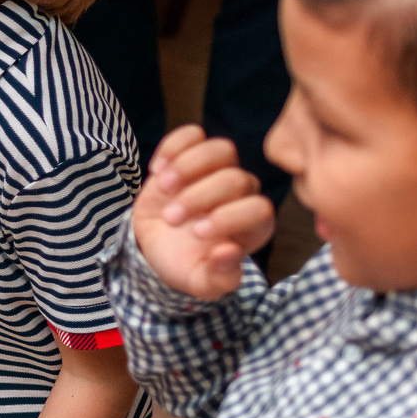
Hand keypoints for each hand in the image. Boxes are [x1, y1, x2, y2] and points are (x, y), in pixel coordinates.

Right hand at [134, 125, 271, 299]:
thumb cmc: (185, 266)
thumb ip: (220, 276)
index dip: (230, 217)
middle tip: (171, 219)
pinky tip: (157, 170)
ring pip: (221, 149)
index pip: (259, 209)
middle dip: (200, 197)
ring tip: (163, 186)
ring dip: (189, 166)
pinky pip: (193, 135)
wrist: (157, 247)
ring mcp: (218, 169)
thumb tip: (228, 252)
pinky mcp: (192, 154)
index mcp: (254, 226)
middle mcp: (242, 194)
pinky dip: (174, 147)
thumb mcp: (201, 283)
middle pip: (236, 178)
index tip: (197, 234)